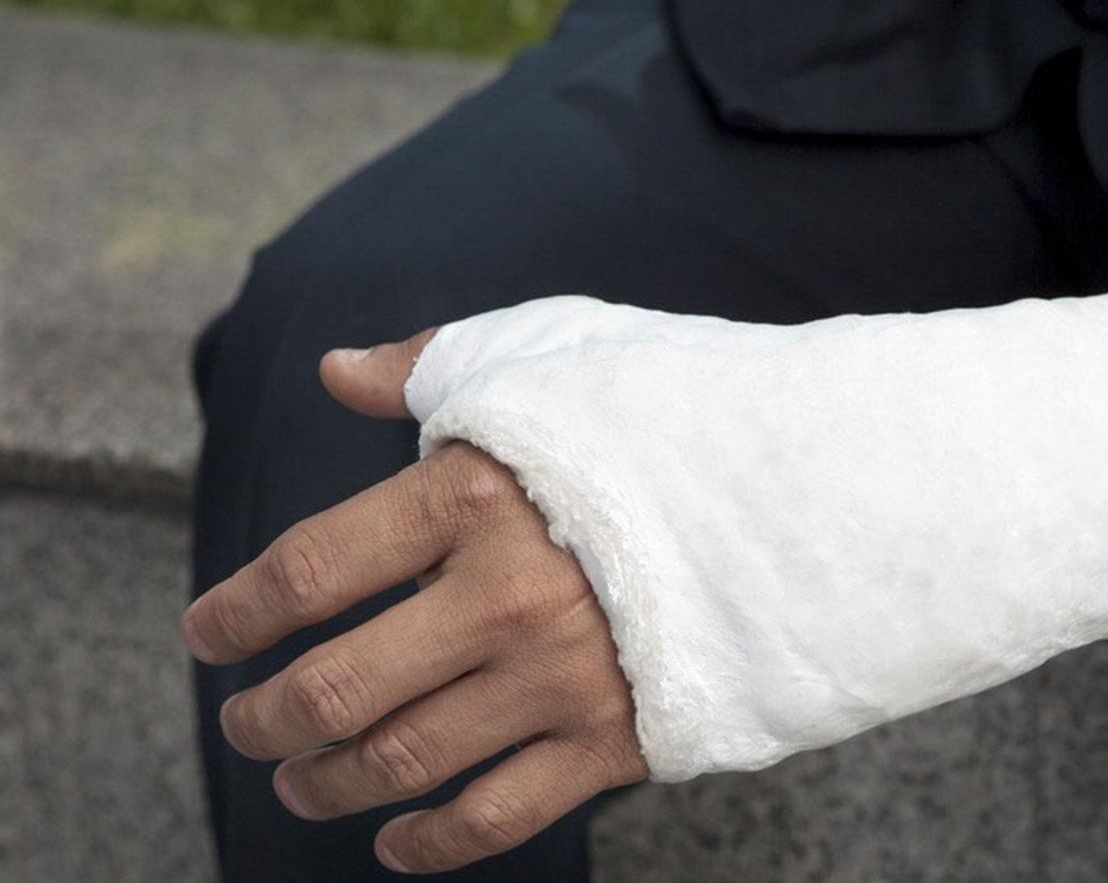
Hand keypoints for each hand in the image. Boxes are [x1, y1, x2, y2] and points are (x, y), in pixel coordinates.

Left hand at [181, 330, 647, 873]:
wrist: (809, 490)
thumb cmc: (666, 421)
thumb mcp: (549, 361)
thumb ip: (431, 368)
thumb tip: (335, 371)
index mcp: (474, 494)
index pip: (308, 571)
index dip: (237, 613)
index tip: (209, 634)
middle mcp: (506, 594)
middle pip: (333, 688)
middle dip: (264, 720)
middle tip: (246, 723)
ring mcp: (562, 676)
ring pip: (400, 762)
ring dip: (327, 783)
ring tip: (301, 782)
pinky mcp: (616, 739)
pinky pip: (496, 816)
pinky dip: (427, 841)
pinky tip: (392, 838)